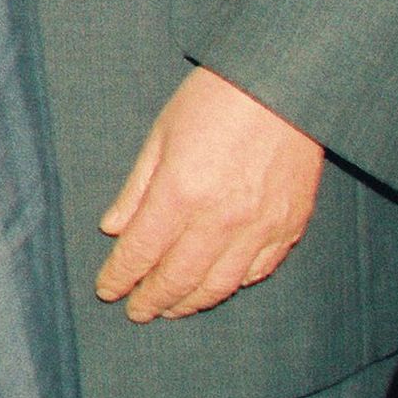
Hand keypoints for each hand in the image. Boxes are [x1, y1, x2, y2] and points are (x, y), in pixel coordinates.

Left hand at [97, 65, 325, 321]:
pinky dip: (233, 285)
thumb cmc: (215, 101)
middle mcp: (221, 219)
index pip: (141, 252)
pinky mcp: (290, 226)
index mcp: (181, 193)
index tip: (107, 291)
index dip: (121, 277)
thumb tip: (113, 229)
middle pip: (178, 278)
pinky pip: (258, 270)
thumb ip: (137, 189)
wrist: (285, 85)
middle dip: (152, 299)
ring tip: (171, 309)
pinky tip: (216, 286)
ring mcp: (260, 227)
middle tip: (136, 312)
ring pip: (219, 284)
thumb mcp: (161, 135)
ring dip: (191, 303)